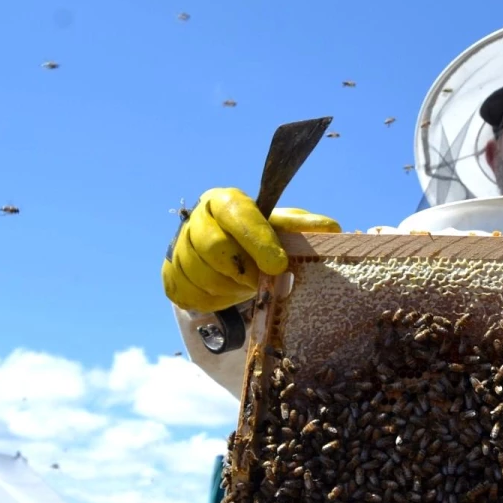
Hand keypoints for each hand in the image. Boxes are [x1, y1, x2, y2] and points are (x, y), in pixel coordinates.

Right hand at [162, 187, 340, 311]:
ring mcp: (178, 247)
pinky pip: (191, 295)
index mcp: (225, 201)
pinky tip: (227, 293)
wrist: (221, 257)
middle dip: (244, 270)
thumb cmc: (258, 238)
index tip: (278, 264)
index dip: (258, 240)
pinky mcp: (170, 276)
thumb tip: (332, 229)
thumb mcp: (282, 229)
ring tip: (245, 285)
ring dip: (231, 288)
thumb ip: (303, 227)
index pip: (237, 215)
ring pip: (203, 276)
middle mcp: (196, 219)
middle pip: (214, 248)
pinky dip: (215, 301)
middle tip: (261, 282)